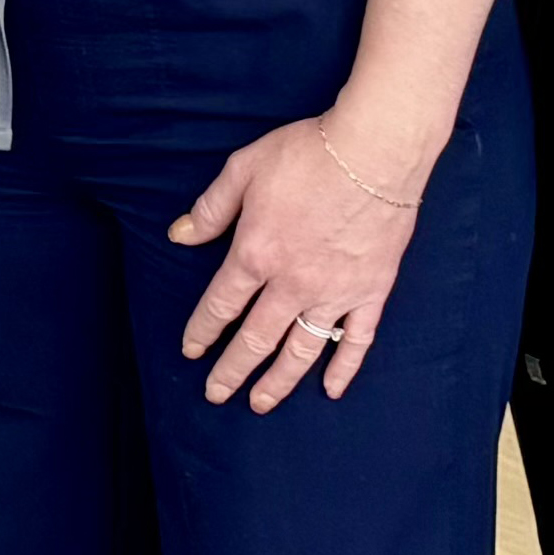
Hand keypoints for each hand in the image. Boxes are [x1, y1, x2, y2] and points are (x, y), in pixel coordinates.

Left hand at [170, 117, 426, 410]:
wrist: (375, 151)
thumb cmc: (307, 154)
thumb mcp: (243, 170)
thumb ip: (211, 209)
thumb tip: (178, 235)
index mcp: (255, 255)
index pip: (220, 306)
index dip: (202, 332)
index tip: (191, 351)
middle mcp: (293, 284)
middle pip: (256, 339)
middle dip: (232, 371)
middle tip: (217, 395)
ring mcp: (335, 292)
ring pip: (302, 350)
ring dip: (279, 382)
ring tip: (261, 404)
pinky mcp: (372, 291)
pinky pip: (357, 341)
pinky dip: (344, 368)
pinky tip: (332, 390)